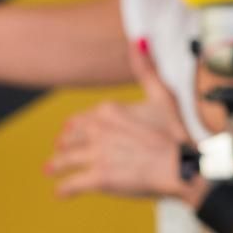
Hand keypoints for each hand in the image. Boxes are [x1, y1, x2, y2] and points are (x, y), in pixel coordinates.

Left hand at [45, 40, 195, 202]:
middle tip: (59, 149)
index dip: (76, 126)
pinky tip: (60, 192)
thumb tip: (138, 40)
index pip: (83, 119)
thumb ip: (146, 69)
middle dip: (65, 144)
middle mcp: (98, 130)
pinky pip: (72, 184)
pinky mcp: (98, 178)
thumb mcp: (162, 95)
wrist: (182, 165)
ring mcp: (96, 155)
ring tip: (50, 169)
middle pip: (72, 138)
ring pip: (66, 160)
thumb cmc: (176, 132)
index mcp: (109, 110)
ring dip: (57, 165)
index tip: (69, 129)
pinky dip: (64, 189)